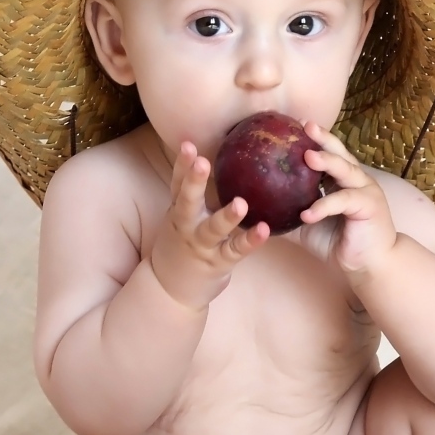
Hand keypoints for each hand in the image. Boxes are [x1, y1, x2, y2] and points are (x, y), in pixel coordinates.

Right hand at [149, 141, 269, 308]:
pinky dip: (249, 241)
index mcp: (178, 212)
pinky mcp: (217, 263)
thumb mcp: (182, 218)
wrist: (170, 290)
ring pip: (212, 229)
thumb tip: (214, 159)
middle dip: (194, 182)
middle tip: (202, 162)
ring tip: (241, 203)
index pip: (178, 184)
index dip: (182, 165)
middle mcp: (186, 226)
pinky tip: (265, 230)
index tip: (187, 144)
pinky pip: (235, 251)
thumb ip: (195, 194)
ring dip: (226, 216)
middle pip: (187, 202)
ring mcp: (201, 246)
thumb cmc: (183, 245)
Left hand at [293, 121, 397, 277]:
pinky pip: (344, 201)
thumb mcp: (307, 226)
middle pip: (340, 154)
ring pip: (346, 170)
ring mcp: (366, 191)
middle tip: (305, 126)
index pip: (329, 154)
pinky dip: (325, 205)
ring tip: (307, 156)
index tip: (296, 125)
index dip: (315, 140)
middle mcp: (356, 180)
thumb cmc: (339, 243)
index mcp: (342, 180)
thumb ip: (288, 214)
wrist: (368, 265)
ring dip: (327, 162)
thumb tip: (256, 211)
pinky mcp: (370, 206)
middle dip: (323, 139)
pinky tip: (307, 213)